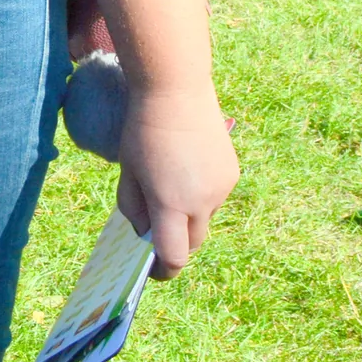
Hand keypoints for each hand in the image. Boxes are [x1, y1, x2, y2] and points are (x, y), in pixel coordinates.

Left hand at [115, 83, 239, 278]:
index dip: (164, 270)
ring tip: (168, 184)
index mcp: (171, 204)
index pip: (174, 256)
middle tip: (157, 231)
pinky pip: (215, 197)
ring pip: (205, 218)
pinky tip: (186, 168)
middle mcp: (202, 202)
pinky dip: (200, 195)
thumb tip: (145, 232)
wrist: (176, 91)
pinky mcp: (232, 175)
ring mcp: (222, 189)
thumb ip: (133, 207)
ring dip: (188, 215)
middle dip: (176, 244)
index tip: (153, 271)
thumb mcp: (128, 171)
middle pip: (192, 242)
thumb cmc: (143, 130)